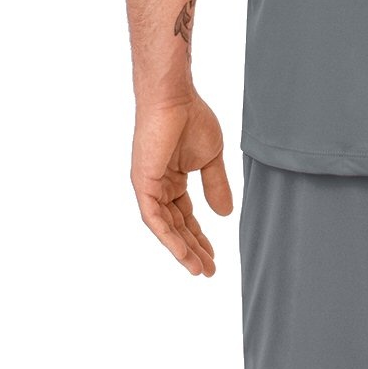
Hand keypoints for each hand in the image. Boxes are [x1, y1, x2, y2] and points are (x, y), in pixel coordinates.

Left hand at [131, 94, 233, 276]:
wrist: (175, 97)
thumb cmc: (191, 118)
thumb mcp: (211, 160)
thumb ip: (216, 186)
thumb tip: (224, 215)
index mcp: (172, 180)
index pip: (185, 217)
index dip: (199, 238)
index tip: (213, 257)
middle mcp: (158, 186)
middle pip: (176, 227)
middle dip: (192, 250)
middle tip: (207, 271)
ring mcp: (148, 185)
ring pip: (165, 228)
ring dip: (181, 250)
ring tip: (197, 269)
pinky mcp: (143, 182)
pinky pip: (154, 218)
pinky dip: (168, 237)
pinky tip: (183, 254)